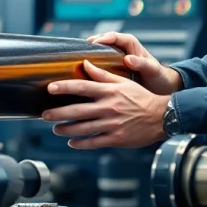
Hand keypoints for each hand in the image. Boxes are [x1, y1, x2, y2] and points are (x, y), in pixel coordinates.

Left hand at [42, 59, 169, 149]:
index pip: (82, 87)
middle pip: (78, 110)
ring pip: (83, 128)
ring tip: (55, 129)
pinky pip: (94, 142)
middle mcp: (109, 107)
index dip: (65, 87)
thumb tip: (84, 64)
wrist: (162, 116)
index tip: (50, 88)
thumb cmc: (141, 97)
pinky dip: (81, 143)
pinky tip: (71, 142)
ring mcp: (112, 124)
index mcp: (110, 92)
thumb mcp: (123, 82)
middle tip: (44, 114)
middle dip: (58, 113)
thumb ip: (102, 75)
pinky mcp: (116, 138)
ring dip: (66, 129)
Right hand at [87, 32, 182, 95]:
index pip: (115, 36)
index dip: (103, 38)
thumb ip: (142, 64)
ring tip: (80, 56)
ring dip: (91, 51)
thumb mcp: (152, 70)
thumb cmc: (159, 76)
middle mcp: (123, 48)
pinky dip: (94, 63)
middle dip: (93, 42)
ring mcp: (118, 57)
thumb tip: (128, 59)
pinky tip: (86, 69)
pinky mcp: (115, 66)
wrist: (161, 87)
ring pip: (102, 49)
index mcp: (132, 45)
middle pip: (105, 40)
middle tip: (82, 48)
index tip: (94, 43)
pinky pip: (103, 60)